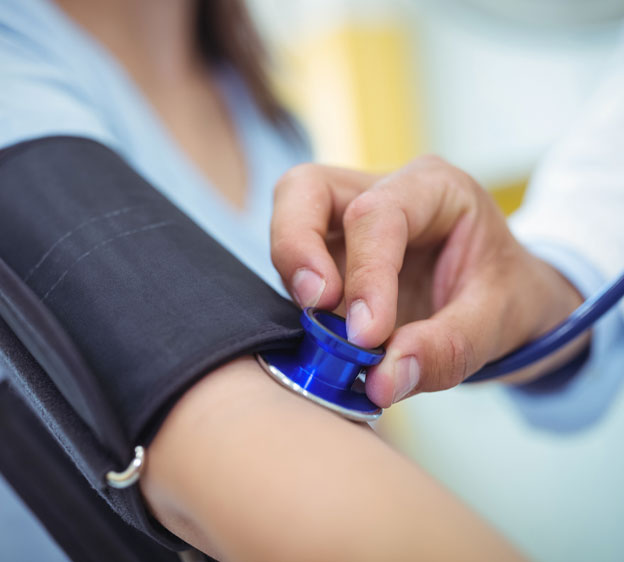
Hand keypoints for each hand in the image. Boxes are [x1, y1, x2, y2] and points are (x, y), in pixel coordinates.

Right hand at [271, 157, 585, 406]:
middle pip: (307, 188)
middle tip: (315, 305)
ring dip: (295, 274)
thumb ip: (445, 350)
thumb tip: (381, 382)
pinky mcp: (332, 252)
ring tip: (324, 327)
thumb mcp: (498, 322)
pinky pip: (297, 264)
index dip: (366, 275)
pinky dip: (300, 300)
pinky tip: (326, 334)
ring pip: (290, 218)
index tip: (366, 337)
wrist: (503, 297)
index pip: (379, 214)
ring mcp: (350, 220)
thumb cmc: (506, 294)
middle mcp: (383, 191)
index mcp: (435, 188)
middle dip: (298, 246)